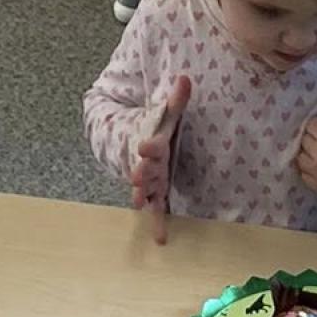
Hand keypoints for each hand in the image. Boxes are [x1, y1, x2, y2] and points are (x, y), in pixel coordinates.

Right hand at [129, 73, 191, 240]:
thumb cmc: (155, 128)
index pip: (151, 143)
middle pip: (145, 168)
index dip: (148, 146)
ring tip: (138, 202)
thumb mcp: (167, 114)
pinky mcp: (155, 194)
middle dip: (142, 172)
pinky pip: (157, 210)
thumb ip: (176, 99)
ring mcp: (150, 180)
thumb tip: (185, 77)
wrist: (131, 141)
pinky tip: (161, 239)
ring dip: (142, 194)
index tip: (143, 147)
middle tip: (137, 177)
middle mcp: (149, 164)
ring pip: (146, 189)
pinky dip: (158, 224)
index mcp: (153, 143)